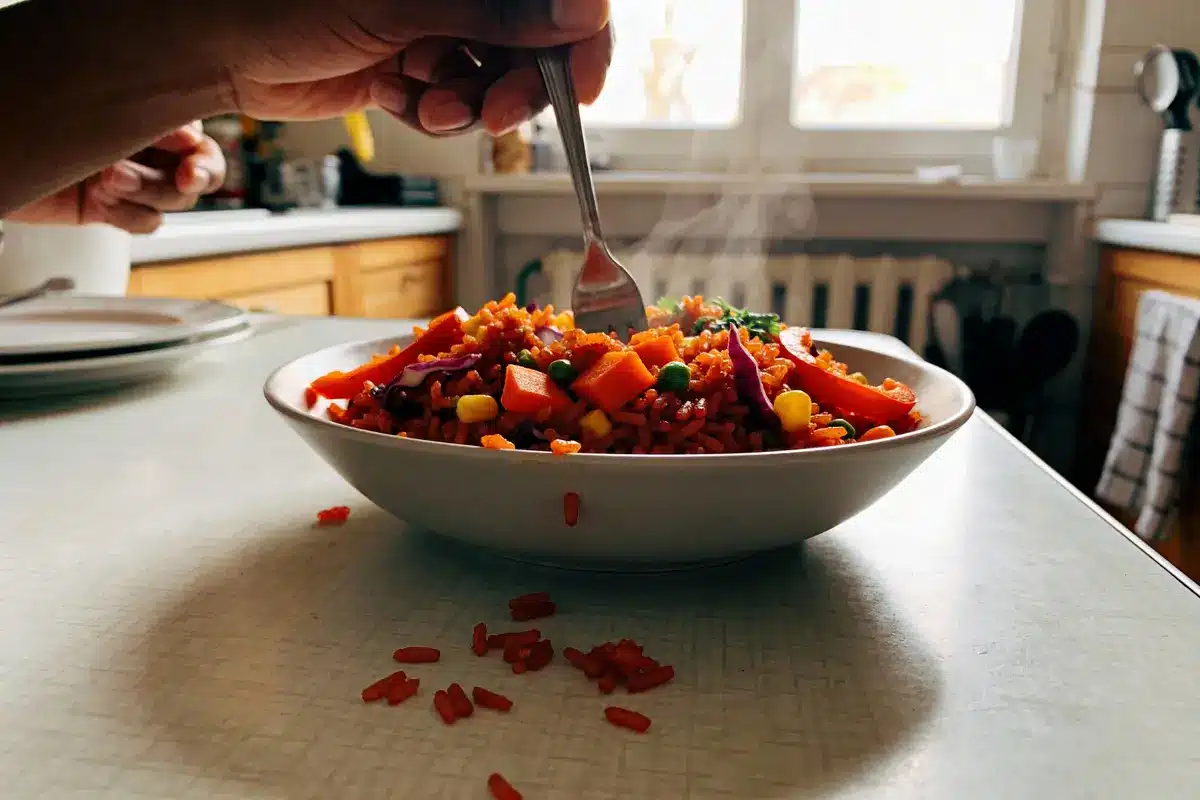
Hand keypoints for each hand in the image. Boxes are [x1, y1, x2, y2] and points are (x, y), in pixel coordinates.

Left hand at [5, 122, 224, 232]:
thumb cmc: (31, 117)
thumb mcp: (102, 114)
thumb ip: (152, 121)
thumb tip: (190, 137)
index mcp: (148, 114)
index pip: (200, 141)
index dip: (204, 158)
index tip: (189, 167)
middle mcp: (143, 145)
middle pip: (195, 177)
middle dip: (174, 182)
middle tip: (151, 178)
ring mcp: (127, 179)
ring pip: (171, 202)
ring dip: (145, 194)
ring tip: (108, 180)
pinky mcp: (108, 207)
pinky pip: (145, 222)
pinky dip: (128, 217)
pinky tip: (102, 202)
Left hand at [226, 0, 613, 135]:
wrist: (219, 45)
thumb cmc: (286, 2)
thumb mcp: (404, 6)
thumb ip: (498, 12)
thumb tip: (583, 11)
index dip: (578, 40)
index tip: (581, 87)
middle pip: (531, 44)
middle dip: (516, 87)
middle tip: (495, 113)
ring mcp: (435, 25)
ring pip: (493, 81)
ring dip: (469, 106)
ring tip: (428, 103)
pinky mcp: (412, 64)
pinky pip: (454, 102)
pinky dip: (434, 112)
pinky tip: (400, 98)